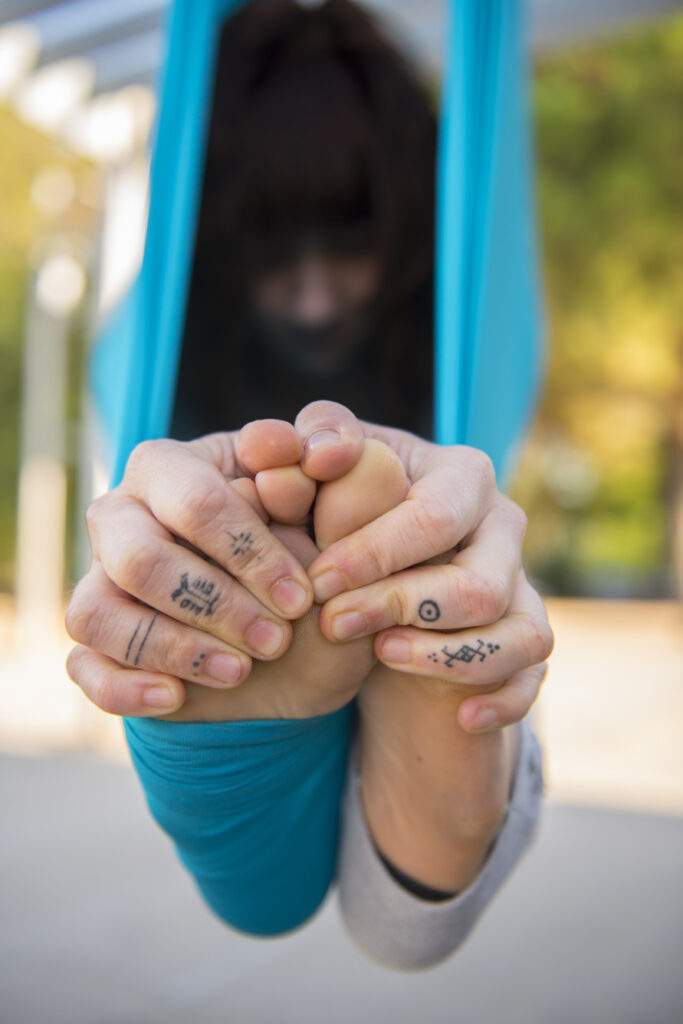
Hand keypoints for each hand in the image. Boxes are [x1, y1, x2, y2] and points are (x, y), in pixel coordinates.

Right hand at [65, 424, 360, 717]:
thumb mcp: (341, 502)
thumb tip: (315, 451)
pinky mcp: (99, 643)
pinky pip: (84, 666)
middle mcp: (123, 517)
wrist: (306, 637)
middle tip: (276, 639)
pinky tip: (176, 696)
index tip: (303, 598)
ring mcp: (102, 580)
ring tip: (240, 670)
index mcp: (174, 467)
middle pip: (138, 558)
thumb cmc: (316, 549)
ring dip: (174, 647)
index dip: (249, 552)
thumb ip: (334, 456)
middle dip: (213, 605)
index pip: (196, 501)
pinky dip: (125, 686)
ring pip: (97, 613)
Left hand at [292, 402, 553, 731]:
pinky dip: (502, 700)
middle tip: (332, 622)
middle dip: (401, 607)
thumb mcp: (320, 466)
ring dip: (445, 656)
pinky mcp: (523, 636)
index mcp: (462, 475)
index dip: (375, 554)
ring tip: (381, 654)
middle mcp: (503, 527)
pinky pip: (531, 677)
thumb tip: (321, 453)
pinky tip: (460, 716)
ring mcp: (521, 583)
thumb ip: (311, 443)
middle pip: (480, 583)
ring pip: (517, 634)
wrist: (370, 564)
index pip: (435, 518)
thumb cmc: (341, 503)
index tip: (316, 581)